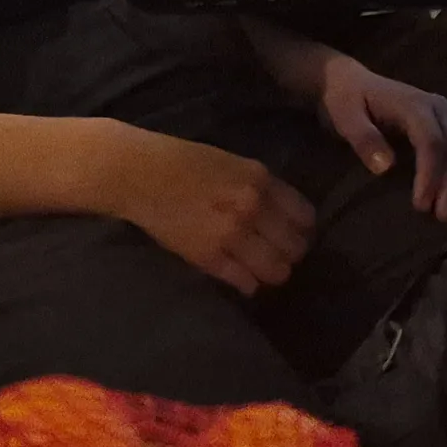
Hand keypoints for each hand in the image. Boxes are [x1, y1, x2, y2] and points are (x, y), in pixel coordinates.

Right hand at [72, 122, 314, 294]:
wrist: (141, 174)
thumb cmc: (186, 163)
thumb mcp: (235, 164)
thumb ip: (263, 187)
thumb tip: (287, 214)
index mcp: (261, 180)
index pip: (305, 216)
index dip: (304, 229)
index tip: (297, 234)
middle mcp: (252, 208)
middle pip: (295, 247)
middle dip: (292, 253)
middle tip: (281, 254)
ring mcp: (231, 235)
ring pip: (276, 270)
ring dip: (274, 272)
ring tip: (265, 270)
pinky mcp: (208, 257)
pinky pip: (244, 282)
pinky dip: (248, 284)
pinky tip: (245, 280)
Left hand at [308, 53, 446, 223]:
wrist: (348, 82)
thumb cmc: (345, 102)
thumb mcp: (344, 117)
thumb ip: (364, 140)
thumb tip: (385, 167)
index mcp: (414, 105)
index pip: (431, 142)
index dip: (430, 174)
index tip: (422, 205)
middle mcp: (439, 106)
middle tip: (444, 217)